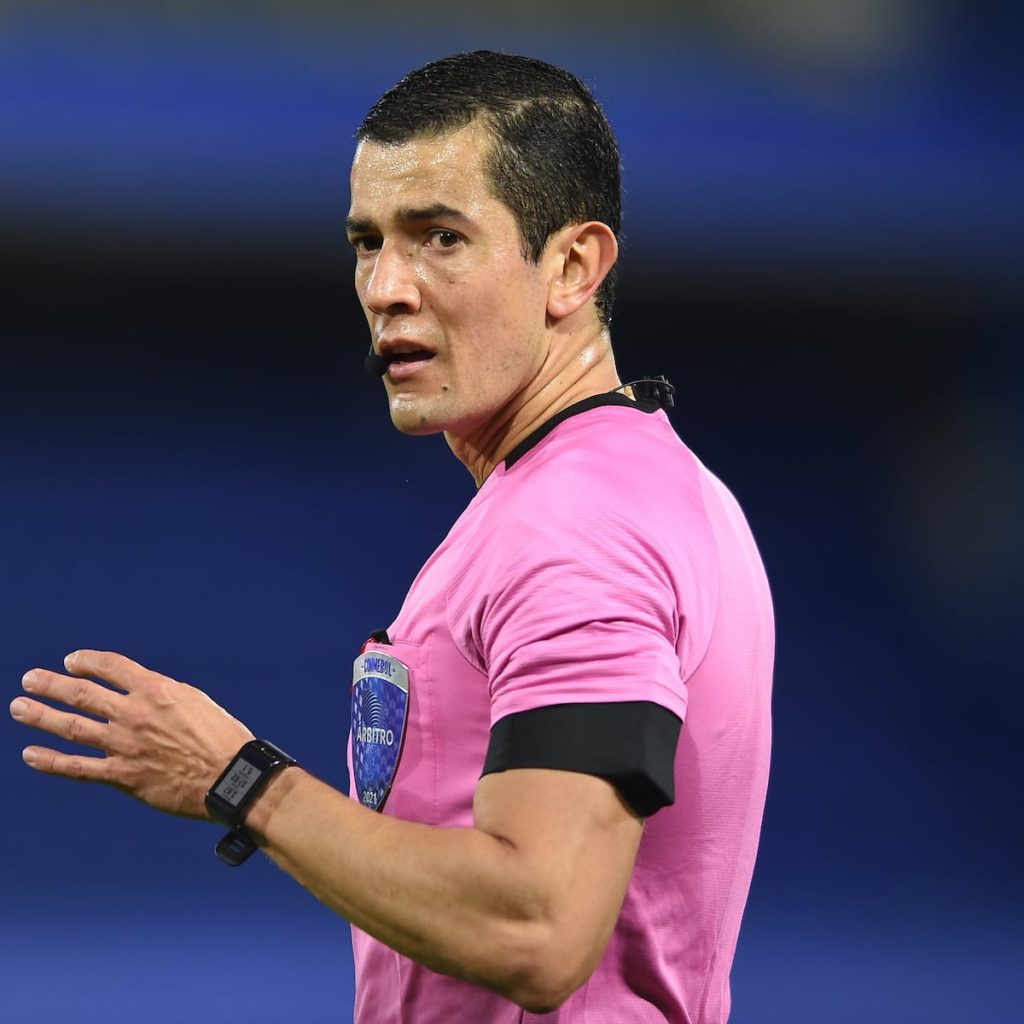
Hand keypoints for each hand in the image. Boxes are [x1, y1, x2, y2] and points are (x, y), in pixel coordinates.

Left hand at [10, 650, 253, 819]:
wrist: (230, 776)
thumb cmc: (221, 737)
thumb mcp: (195, 701)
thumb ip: (162, 695)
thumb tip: (139, 693)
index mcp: (156, 690)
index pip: (110, 667)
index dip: (86, 661)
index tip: (71, 662)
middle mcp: (135, 714)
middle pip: (82, 693)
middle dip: (51, 685)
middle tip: (29, 679)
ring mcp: (125, 745)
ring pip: (72, 727)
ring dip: (41, 716)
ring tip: (19, 707)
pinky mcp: (123, 776)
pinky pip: (78, 768)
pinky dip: (50, 762)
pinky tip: (30, 755)